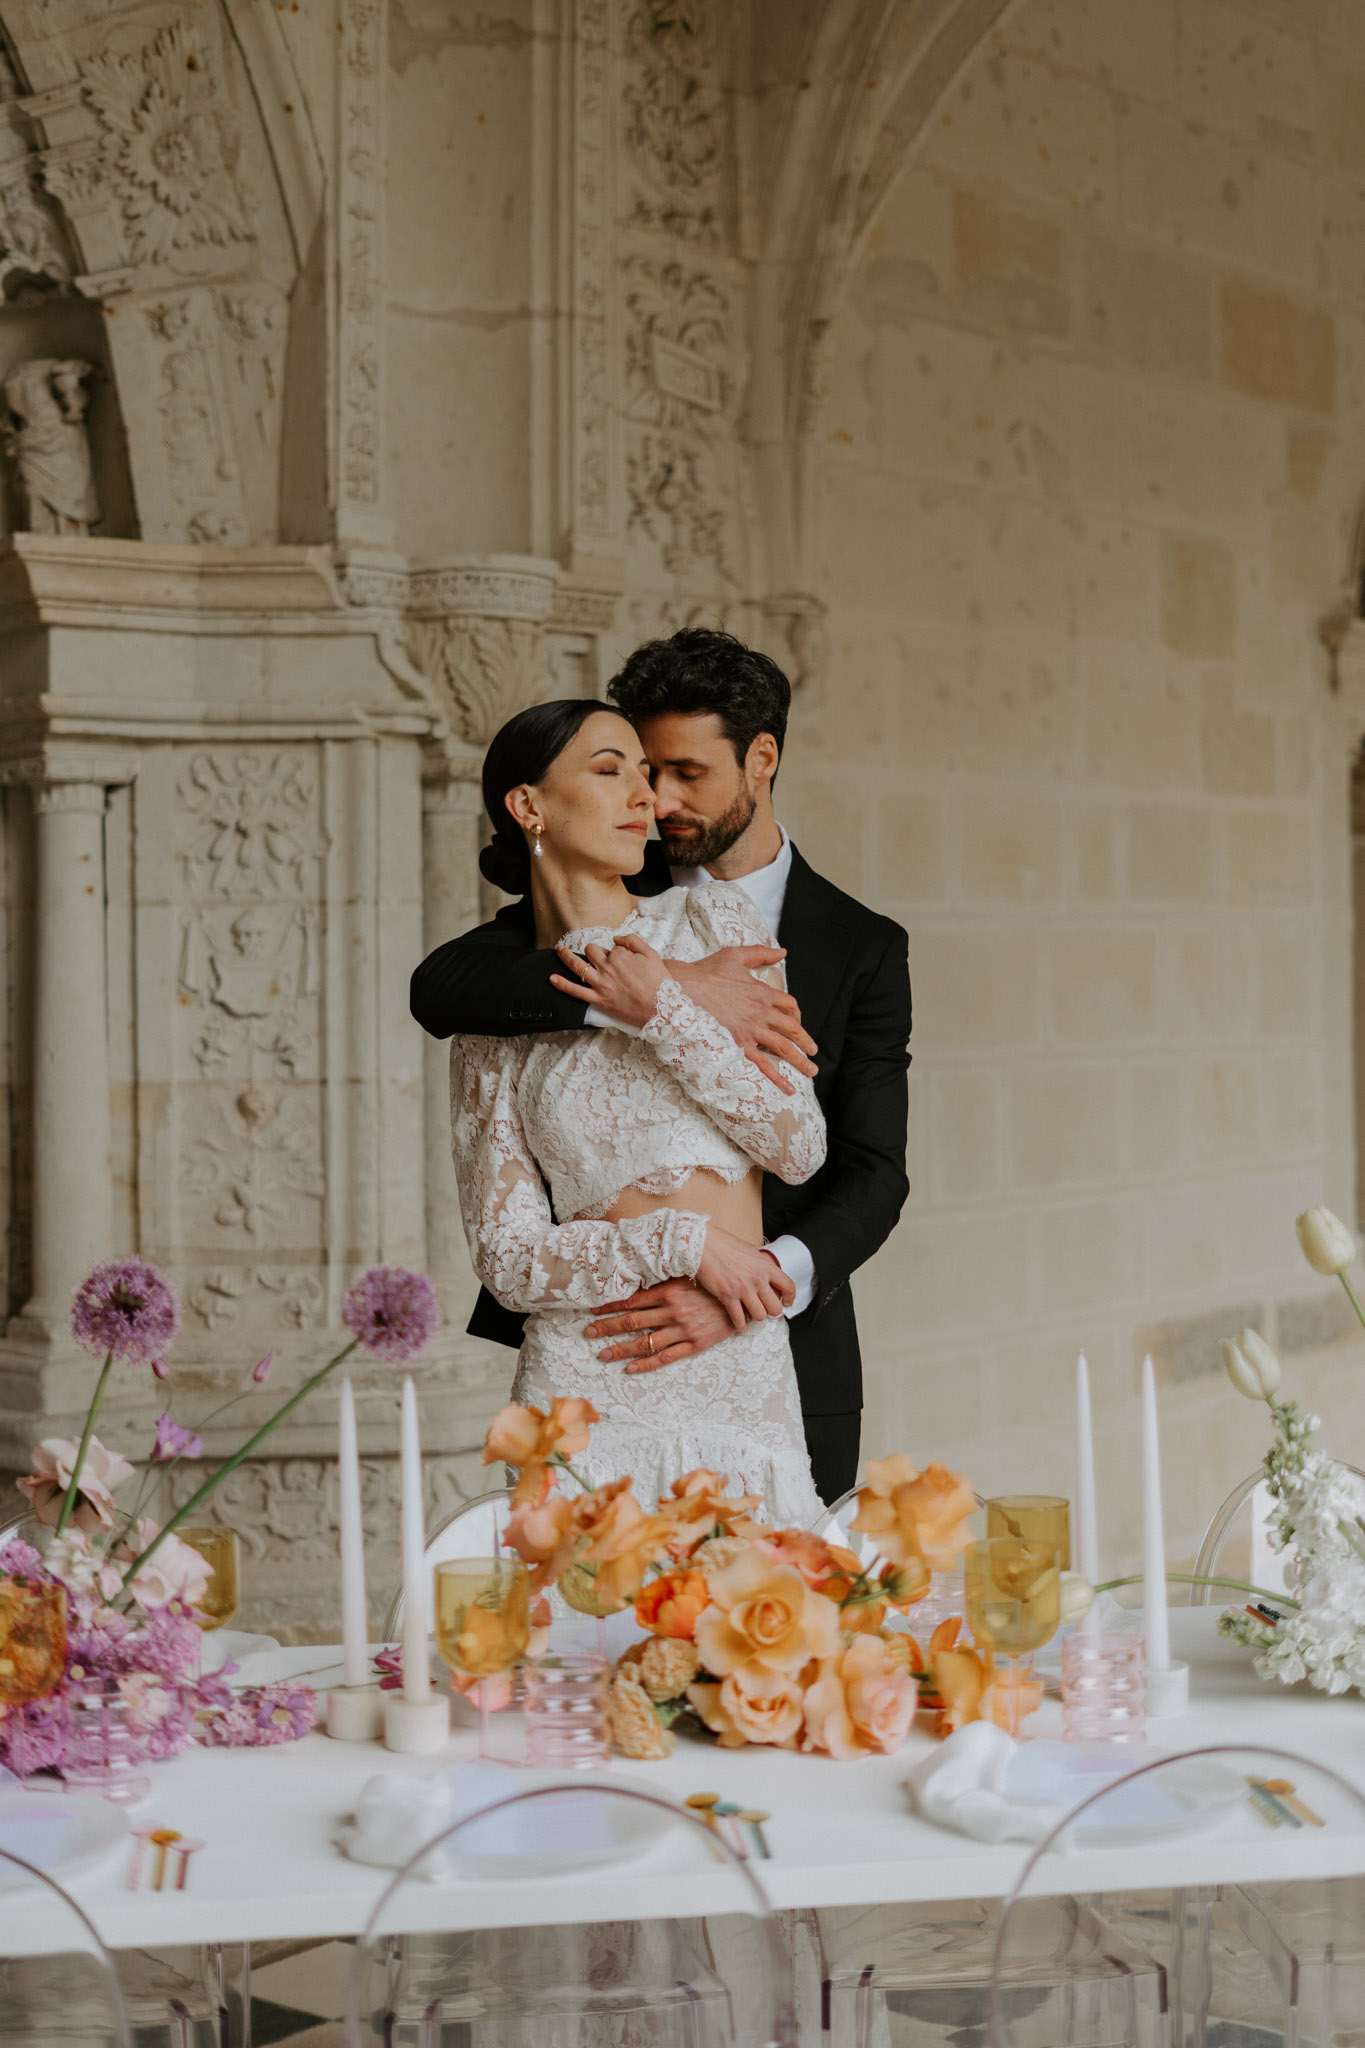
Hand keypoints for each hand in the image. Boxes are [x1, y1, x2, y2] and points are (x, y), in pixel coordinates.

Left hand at [549, 932, 666, 1028]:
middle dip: (593, 951)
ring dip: (566, 957)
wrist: (661, 1009)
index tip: (623, 959)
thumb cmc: (659, 982)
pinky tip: (552, 978)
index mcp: (620, 955)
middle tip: (597, 956)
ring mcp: (601, 984)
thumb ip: (633, 941)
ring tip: (560, 951)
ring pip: (578, 966)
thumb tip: (616, 939)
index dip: (617, 952)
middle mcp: (607, 968)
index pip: (611, 947)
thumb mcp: (651, 954)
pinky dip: (562, 984)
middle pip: (592, 952)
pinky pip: (576, 991)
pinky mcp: (599, 1000)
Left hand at [585, 1279, 740, 1374]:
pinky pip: (665, 1357)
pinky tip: (630, 1369)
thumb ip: (663, 1281)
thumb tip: (638, 1280)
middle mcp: (672, 1311)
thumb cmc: (713, 1287)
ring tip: (602, 1355)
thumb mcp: (687, 1278)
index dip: (609, 1306)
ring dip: (620, 1349)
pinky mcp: (694, 1345)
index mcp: (668, 1291)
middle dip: (607, 1327)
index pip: (631, 1299)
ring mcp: (682, 1330)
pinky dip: (646, 1364)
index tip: (592, 1310)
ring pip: (644, 1342)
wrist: (744, 1301)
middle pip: (631, 1321)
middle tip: (587, 1333)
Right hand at [672, 950, 816, 1091]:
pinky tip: (788, 1088)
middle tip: (813, 1052)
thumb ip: (760, 954)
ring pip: (784, 1048)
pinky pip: (763, 1065)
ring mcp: (751, 1030)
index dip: (796, 1015)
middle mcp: (761, 1013)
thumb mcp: (735, 956)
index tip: (796, 1022)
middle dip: (806, 1042)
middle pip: (793, 1029)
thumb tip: (783, 952)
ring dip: (800, 1061)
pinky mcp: (739, 1045)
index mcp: (762, 993)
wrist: (682, 990)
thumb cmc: (705, 972)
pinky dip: (777, 1078)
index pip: (790, 1006)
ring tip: (811, 1070)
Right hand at [695, 1226, 794, 1332]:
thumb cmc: (724, 1245)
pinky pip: (739, 1319)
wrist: (703, 1244)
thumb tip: (767, 1275)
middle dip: (771, 1312)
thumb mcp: (750, 1252)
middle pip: (775, 1308)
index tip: (786, 1303)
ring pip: (759, 1316)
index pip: (788, 1287)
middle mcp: (757, 1278)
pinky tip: (737, 1322)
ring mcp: (743, 1288)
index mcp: (765, 1266)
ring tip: (749, 1314)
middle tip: (764, 1310)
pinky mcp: (727, 1296)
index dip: (790, 1298)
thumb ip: (761, 1266)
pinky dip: (739, 1324)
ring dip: (754, 1318)